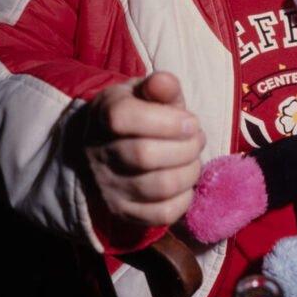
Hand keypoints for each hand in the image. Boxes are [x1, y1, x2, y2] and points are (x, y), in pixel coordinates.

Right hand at [85, 72, 204, 226]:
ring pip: (159, 186)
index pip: (123, 118)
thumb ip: (160, 86)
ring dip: (190, 171)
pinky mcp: (123, 212)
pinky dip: (185, 199)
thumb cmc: (140, 113)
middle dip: (187, 147)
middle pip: (145, 155)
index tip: (190, 121)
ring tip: (193, 159)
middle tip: (197, 139)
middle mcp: (99, 152)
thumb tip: (165, 82)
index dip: (167, 121)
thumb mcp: (147, 92)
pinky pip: (162, 214)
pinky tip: (184, 183)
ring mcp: (108, 186)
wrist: (111, 147)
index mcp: (104, 113)